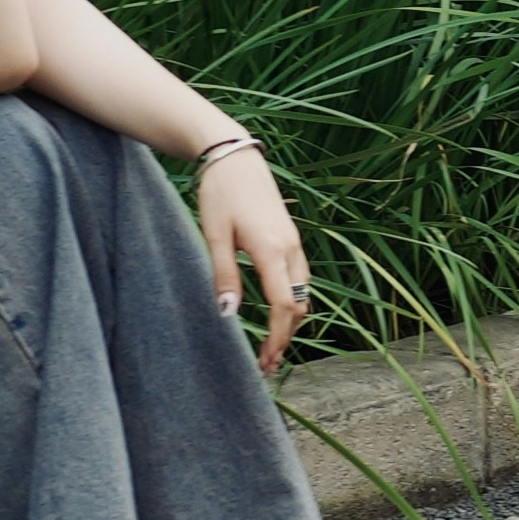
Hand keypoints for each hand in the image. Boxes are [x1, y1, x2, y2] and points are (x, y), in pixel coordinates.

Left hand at [194, 142, 311, 370]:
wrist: (234, 156)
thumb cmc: (220, 193)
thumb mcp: (215, 235)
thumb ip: (224, 275)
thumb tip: (229, 314)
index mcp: (272, 250)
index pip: (284, 307)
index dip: (276, 339)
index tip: (264, 363)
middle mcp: (291, 249)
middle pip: (300, 305)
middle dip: (285, 337)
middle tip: (266, 364)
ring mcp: (294, 243)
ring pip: (303, 293)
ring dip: (290, 322)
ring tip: (271, 345)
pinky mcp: (290, 238)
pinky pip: (299, 279)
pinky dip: (291, 302)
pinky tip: (276, 312)